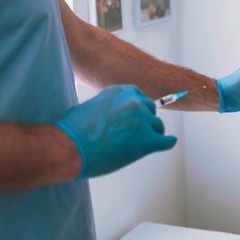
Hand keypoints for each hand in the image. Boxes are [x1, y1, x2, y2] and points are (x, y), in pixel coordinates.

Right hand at [55, 85, 176, 179]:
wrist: (70, 147)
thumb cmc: (73, 130)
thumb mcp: (90, 106)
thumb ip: (107, 106)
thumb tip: (110, 114)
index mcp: (120, 91)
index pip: (138, 95)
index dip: (138, 108)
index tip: (136, 115)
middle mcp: (134, 102)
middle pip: (150, 109)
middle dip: (145, 119)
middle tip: (136, 131)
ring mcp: (142, 121)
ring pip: (157, 126)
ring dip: (152, 134)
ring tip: (142, 143)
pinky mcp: (146, 141)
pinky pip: (165, 141)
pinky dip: (167, 143)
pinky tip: (169, 143)